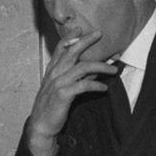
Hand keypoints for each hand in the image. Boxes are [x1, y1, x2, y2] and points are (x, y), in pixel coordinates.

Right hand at [25, 33, 122, 155]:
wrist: (41, 126)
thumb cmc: (52, 108)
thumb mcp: (61, 89)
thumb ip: (75, 77)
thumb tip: (95, 69)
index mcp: (52, 71)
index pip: (60, 49)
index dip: (70, 37)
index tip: (80, 28)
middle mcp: (54, 74)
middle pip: (72, 52)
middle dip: (86, 41)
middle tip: (99, 34)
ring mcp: (58, 84)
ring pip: (82, 67)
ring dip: (101, 66)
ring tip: (114, 69)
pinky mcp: (63, 95)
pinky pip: (83, 85)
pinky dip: (96, 84)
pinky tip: (104, 88)